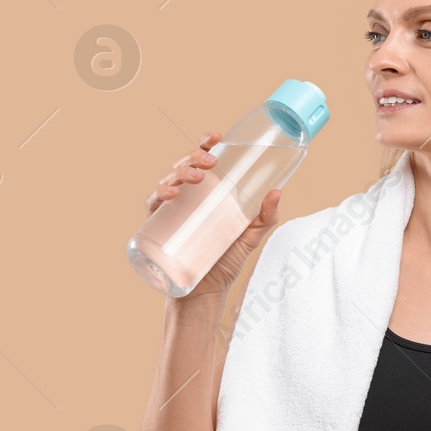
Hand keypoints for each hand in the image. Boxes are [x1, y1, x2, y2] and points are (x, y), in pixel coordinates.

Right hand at [145, 131, 283, 298]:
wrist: (206, 292)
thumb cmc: (226, 261)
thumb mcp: (250, 236)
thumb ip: (266, 217)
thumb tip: (277, 191)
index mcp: (207, 192)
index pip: (203, 160)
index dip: (206, 144)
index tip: (216, 138)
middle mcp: (188, 196)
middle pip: (186, 164)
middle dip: (195, 156)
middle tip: (211, 162)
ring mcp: (172, 209)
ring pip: (170, 178)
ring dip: (181, 171)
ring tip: (197, 177)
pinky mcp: (159, 225)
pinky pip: (153, 203)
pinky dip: (160, 194)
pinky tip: (171, 194)